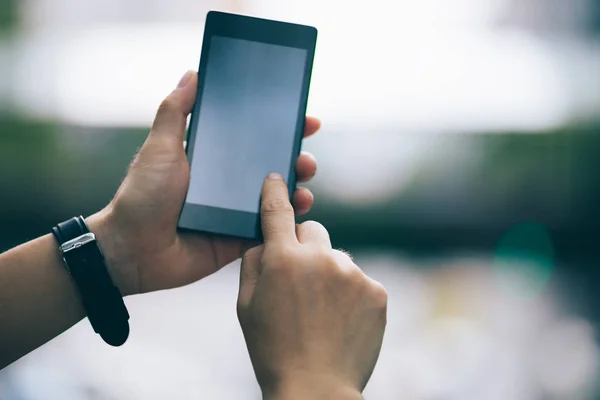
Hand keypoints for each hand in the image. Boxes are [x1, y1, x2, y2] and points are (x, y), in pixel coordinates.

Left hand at [87, 71, 321, 294]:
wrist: (131, 250)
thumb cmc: (141, 197)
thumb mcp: (159, 148)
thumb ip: (175, 111)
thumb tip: (192, 73)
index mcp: (212, 160)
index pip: (253, 139)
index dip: (279, 129)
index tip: (303, 119)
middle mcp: (227, 185)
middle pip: (271, 167)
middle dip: (295, 158)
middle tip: (307, 156)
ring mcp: (235, 213)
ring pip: (276, 198)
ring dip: (296, 188)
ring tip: (305, 180)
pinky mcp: (237, 240)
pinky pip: (269, 229)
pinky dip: (286, 222)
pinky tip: (300, 212)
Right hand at [237, 174, 387, 399]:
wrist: (316, 388)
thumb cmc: (273, 349)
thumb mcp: (246, 306)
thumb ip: (253, 264)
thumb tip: (265, 242)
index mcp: (283, 259)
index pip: (278, 211)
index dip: (275, 191)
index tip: (277, 177)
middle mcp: (321, 258)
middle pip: (313, 231)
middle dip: (304, 247)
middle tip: (299, 280)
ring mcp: (352, 273)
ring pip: (337, 257)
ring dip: (328, 273)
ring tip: (321, 311)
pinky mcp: (376, 290)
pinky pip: (358, 279)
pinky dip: (350, 293)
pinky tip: (340, 319)